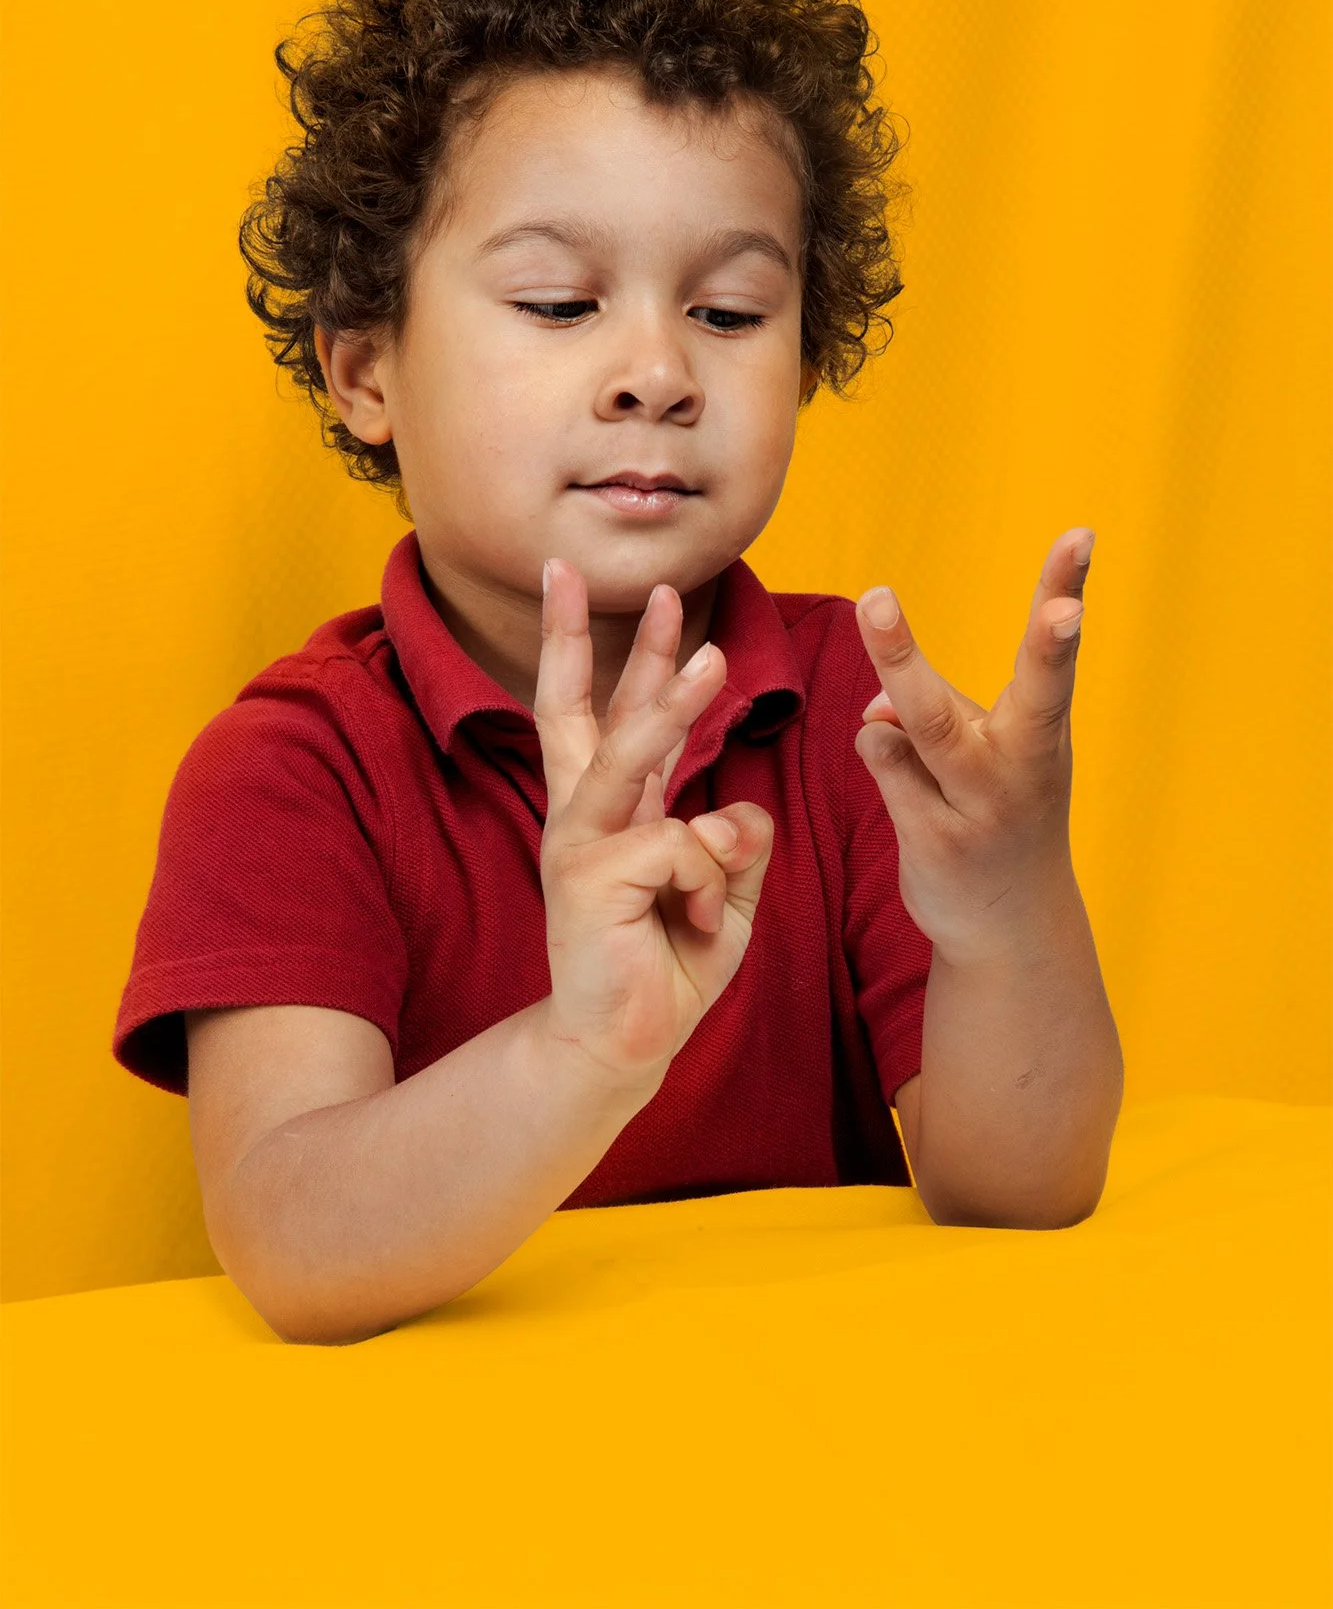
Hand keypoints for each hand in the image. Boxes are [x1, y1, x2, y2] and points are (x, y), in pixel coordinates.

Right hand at [534, 558, 774, 1090]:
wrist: (619, 1047)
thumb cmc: (665, 969)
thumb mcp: (724, 899)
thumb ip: (740, 848)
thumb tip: (745, 811)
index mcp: (615, 813)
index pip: (613, 716)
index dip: (618, 652)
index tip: (620, 588)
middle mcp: (586, 815)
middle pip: (588, 709)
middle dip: (589, 637)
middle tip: (605, 574)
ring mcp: (579, 842)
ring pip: (635, 752)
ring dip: (674, 701)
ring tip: (713, 659)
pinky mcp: (587, 877)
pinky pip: (684, 846)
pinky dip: (708, 883)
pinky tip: (689, 924)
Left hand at [853, 528, 1095, 962]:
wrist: (1013, 926)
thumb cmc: (1002, 810)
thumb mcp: (992, 752)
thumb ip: (939, 711)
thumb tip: (878, 706)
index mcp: (1041, 730)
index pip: (1050, 653)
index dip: (1065, 590)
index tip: (1080, 539)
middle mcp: (1014, 766)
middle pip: (956, 704)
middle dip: (938, 653)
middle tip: (908, 598)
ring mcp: (972, 808)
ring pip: (915, 729)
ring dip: (895, 674)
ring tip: (881, 603)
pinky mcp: (933, 841)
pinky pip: (885, 762)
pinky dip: (882, 746)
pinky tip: (904, 764)